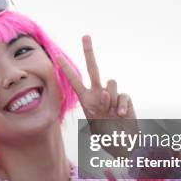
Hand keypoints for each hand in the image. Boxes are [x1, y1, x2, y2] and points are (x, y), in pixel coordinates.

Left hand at [57, 35, 137, 157]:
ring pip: (110, 84)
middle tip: (85, 36)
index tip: (55, 56)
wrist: (123, 144)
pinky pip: (122, 96)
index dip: (66, 69)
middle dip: (89, 52)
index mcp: (86, 99)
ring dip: (109, 98)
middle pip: (93, 68)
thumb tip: (104, 90)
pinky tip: (121, 115)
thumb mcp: (95, 123)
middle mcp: (98, 93)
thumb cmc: (105, 136)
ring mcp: (112, 95)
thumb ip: (98, 105)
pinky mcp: (124, 98)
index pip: (74, 81)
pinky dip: (121, 106)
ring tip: (110, 112)